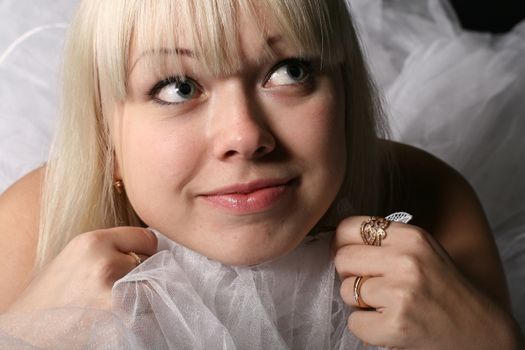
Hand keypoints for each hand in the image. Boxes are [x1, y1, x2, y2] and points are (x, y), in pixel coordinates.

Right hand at [7, 227, 156, 311]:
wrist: (31, 332)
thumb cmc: (53, 295)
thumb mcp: (76, 256)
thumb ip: (111, 247)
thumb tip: (152, 244)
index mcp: (92, 242)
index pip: (146, 237)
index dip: (144, 250)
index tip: (137, 260)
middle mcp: (105, 262)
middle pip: (152, 263)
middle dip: (142, 274)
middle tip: (119, 287)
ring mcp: (114, 290)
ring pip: (152, 288)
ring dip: (142, 296)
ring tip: (116, 303)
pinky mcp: (120, 316)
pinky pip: (148, 310)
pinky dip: (139, 315)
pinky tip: (116, 317)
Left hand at [333, 216, 518, 348]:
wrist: (479, 332)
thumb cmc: (444, 291)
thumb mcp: (422, 251)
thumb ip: (386, 242)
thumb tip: (337, 239)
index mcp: (412, 237)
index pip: (349, 227)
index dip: (342, 243)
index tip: (349, 255)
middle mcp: (406, 260)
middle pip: (342, 258)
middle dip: (349, 274)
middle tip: (370, 285)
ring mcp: (401, 292)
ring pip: (345, 290)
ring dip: (359, 303)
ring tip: (386, 306)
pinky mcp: (396, 324)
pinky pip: (354, 322)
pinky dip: (366, 328)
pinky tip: (388, 325)